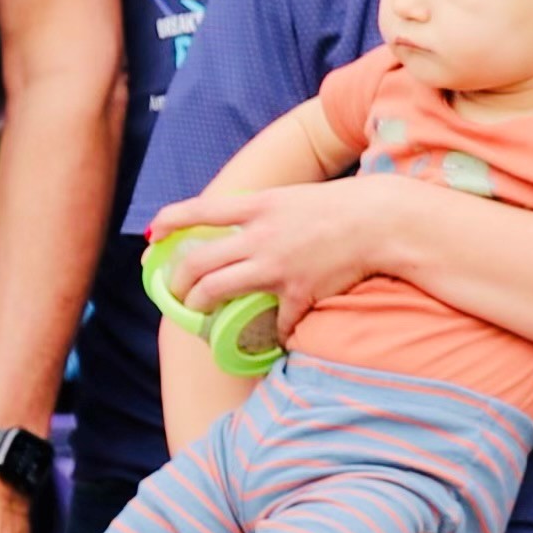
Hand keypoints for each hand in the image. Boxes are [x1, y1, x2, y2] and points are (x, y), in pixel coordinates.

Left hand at [150, 167, 443, 334]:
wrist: (378, 221)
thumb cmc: (336, 206)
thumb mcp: (289, 196)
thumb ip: (259, 212)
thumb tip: (233, 227)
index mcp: (257, 207)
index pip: (198, 210)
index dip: (169, 222)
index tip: (154, 234)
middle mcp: (259, 237)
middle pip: (197, 262)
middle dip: (177, 281)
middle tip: (176, 289)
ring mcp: (276, 267)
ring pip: (216, 291)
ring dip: (199, 305)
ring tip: (198, 310)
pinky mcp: (298, 293)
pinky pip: (272, 322)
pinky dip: (271, 332)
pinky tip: (271, 335)